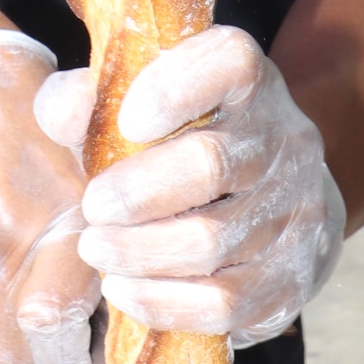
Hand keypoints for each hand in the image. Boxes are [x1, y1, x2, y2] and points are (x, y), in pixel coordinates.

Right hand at [0, 34, 100, 363]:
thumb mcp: (89, 159)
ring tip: (7, 248)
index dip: (63, 363)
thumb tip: (121, 318)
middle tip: (44, 339)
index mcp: (59, 210)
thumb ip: (105, 237)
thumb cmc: (34, 110)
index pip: (50, 324)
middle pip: (10, 348)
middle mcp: (0, 230)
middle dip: (30, 357)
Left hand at [59, 26, 345, 347]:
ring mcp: (298, 210)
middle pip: (211, 164)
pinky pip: (225, 301)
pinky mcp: (294, 277)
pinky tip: (126, 290)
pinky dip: (163, 301)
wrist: (280, 196)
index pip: (230, 62)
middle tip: (93, 208)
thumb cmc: (188, 141)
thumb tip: (65, 114)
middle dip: (135, 194)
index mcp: (250, 80)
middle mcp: (285, 138)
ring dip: (138, 253)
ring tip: (97, 250)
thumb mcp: (143, 102)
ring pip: (212, 241)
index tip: (128, 121)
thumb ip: (91, 98)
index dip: (174, 88)